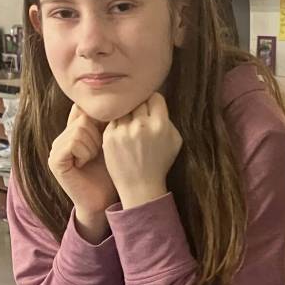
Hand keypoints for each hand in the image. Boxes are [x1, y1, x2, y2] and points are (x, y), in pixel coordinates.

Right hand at [48, 104, 117, 241]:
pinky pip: (73, 141)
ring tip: (93, 159)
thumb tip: (119, 97)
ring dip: (93, 144)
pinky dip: (85, 152)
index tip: (110, 131)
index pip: (84, 108)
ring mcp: (56, 148)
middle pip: (83, 116)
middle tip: (100, 152)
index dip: (100, 117)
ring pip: (80, 128)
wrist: (104, 201)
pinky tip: (85, 163)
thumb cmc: (112, 173)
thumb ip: (108, 121)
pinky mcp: (55, 160)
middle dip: (98, 133)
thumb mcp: (111, 141)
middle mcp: (62, 137)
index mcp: (74, 131)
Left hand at [102, 93, 181, 209]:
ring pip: (124, 110)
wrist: (140, 187)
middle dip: (140, 110)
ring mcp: (123, 131)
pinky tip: (122, 139)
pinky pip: (113, 121)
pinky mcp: (109, 137)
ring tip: (131, 131)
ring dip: (127, 117)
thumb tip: (156, 103)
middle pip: (138, 102)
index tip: (151, 110)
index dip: (153, 103)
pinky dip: (117, 127)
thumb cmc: (159, 164)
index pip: (155, 97)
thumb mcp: (175, 142)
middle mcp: (141, 126)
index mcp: (160, 125)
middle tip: (140, 121)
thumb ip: (168, 119)